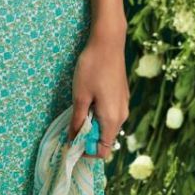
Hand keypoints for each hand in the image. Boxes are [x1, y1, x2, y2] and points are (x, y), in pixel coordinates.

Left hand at [66, 30, 128, 159]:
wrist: (108, 42)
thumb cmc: (92, 68)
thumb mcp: (80, 96)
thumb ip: (77, 121)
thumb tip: (72, 140)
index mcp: (112, 119)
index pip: (103, 150)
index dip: (86, 151)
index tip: (71, 142)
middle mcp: (122, 116)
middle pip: (105, 139)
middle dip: (88, 138)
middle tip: (71, 126)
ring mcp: (124, 105)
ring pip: (108, 126)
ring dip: (93, 124)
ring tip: (78, 110)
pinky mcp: (122, 95)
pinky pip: (111, 114)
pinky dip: (99, 114)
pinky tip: (88, 99)